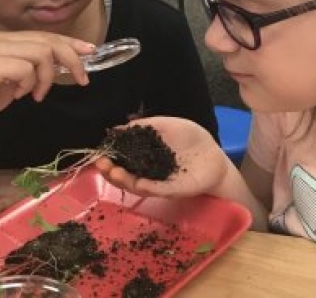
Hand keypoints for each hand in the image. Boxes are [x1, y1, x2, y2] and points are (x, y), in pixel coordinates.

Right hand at [0, 31, 93, 132]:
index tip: (91, 51)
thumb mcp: (13, 80)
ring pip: (41, 53)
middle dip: (72, 60)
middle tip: (82, 80)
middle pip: (49, 41)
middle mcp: (1, 40)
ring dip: (47, 77)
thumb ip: (33, 69)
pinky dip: (29, 84)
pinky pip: (25, 68)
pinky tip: (18, 95)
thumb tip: (60, 65)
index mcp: (7, 40)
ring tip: (36, 94)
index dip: (72, 42)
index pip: (47, 36)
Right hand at [94, 116, 228, 197]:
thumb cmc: (192, 140)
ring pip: (135, 184)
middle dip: (110, 170)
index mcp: (144, 156)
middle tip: (101, 164)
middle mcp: (147, 171)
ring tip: (113, 172)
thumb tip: (118, 127)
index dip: (109, 156)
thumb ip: (145, 125)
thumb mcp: (167, 125)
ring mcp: (158, 182)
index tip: (100, 152)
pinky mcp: (171, 190)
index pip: (122, 158)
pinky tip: (135, 182)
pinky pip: (156, 189)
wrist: (215, 157)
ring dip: (122, 180)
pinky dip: (145, 187)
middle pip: (124, 174)